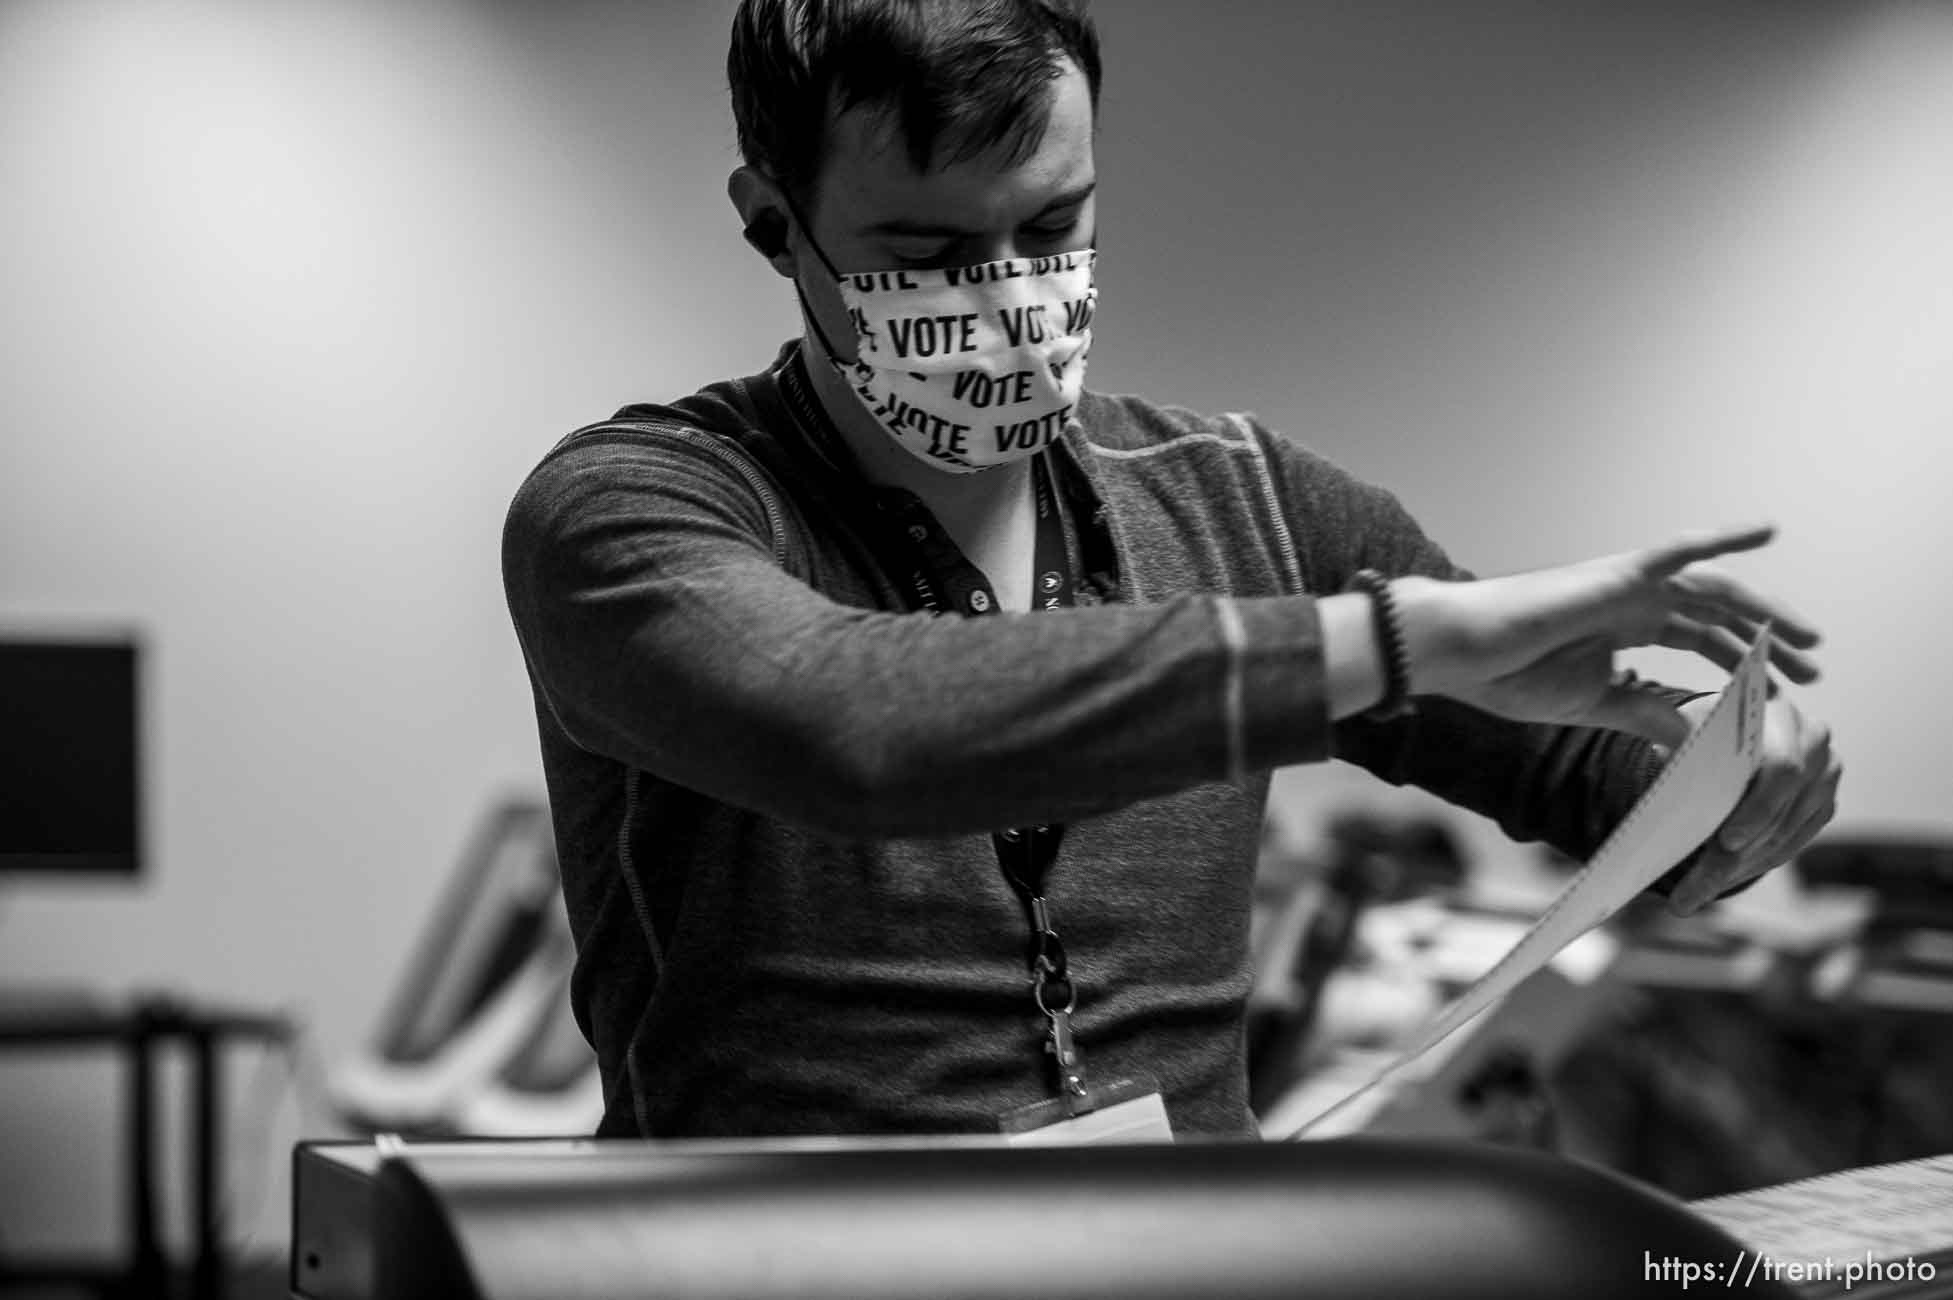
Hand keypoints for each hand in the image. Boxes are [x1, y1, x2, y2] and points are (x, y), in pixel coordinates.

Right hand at [1396, 523, 1822, 749]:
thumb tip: (1691, 735)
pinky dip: (1721, 539)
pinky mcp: (1616, 574)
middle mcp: (1632, 599)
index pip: (1699, 640)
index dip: (1741, 663)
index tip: (1779, 690)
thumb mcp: (1592, 704)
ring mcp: (1626, 583)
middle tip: (1812, 666)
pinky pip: (1676, 551)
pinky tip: (1764, 532)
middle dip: (1766, 639)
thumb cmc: (1507, 673)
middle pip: (1717, 615)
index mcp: (1623, 626)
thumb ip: (1642, 710)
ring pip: (1713, 589)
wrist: (1461, 652)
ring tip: (1808, 637)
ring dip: (1764, 608)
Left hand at [1662, 692, 1842, 913]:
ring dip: (1735, 871)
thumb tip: (1661, 755)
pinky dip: (1750, 868)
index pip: (1782, 768)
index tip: (1724, 842)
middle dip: (1733, 857)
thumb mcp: (1686, 725)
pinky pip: (1788, 846)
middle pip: (1780, 814)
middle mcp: (1814, 743)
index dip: (1757, 809)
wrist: (1734, 727)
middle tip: (1690, 893)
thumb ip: (1677, 735)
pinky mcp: (1823, 807)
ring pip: (1782, 838)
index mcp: (1781, 712)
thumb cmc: (1703, 726)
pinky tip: (1714, 884)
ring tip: (1688, 897)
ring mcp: (1825, 778)